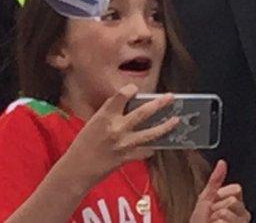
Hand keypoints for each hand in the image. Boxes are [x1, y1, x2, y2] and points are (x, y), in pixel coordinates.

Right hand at [61, 86, 179, 187]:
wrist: (79, 167)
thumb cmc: (83, 144)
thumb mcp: (94, 122)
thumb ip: (111, 114)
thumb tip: (130, 106)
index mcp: (105, 116)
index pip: (121, 95)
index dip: (130, 89)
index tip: (135, 89)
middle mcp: (117, 128)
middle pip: (143, 113)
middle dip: (159, 104)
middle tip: (170, 97)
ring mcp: (124, 144)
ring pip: (151, 133)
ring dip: (165, 126)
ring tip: (176, 120)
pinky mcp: (128, 157)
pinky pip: (146, 150)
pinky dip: (151, 146)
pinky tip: (155, 144)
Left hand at [190, 161, 250, 222]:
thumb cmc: (201, 221)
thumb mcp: (206, 198)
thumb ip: (215, 180)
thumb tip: (222, 162)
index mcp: (237, 203)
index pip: (236, 188)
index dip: (221, 193)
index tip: (215, 201)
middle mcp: (243, 214)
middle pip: (232, 200)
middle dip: (216, 207)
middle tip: (213, 216)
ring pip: (226, 211)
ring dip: (214, 218)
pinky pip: (223, 221)